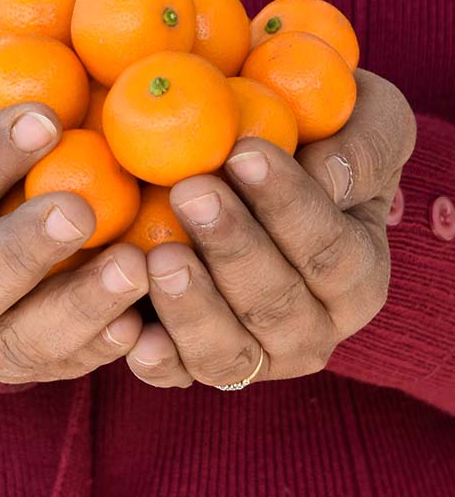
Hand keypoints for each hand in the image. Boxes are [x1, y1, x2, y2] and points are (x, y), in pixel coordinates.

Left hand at [125, 70, 415, 387]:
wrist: (259, 183)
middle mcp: (311, 328)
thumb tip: (333, 179)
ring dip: (194, 307)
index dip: (289, 206)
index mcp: (357, 277)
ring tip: (159, 254)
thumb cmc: (317, 145)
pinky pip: (178, 375)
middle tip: (191, 192)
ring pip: (230, 353)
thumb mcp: (365, 123)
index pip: (332, 252)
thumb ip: (366, 147)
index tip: (244, 154)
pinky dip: (157, 360)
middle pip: (278, 306)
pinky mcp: (196, 360)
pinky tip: (131, 329)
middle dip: (233, 248)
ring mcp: (253, 352)